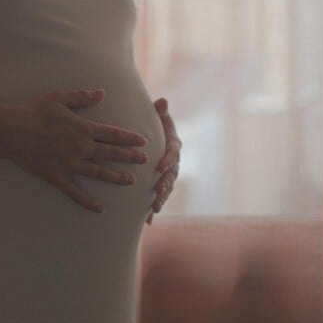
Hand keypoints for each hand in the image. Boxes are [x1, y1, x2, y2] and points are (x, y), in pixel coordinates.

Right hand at [0, 88, 149, 213]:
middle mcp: (80, 148)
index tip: (142, 141)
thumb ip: (82, 97)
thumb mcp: (59, 98)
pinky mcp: (57, 177)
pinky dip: (88, 202)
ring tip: (130, 181)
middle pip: (111, 154)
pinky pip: (76, 193)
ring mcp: (70, 165)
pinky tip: (100, 209)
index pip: (113, 134)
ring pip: (99, 173)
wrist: (11, 131)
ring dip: (117, 177)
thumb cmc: (34, 111)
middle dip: (129, 157)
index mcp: (83, 129)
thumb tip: (102, 93)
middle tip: (144, 161)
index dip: (129, 138)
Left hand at [146, 97, 181, 224]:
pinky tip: (148, 221)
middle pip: (172, 174)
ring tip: (154, 208)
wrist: (157, 135)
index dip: (168, 159)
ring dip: (161, 199)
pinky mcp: (161, 183)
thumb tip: (162, 101)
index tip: (160, 166)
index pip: (173, 152)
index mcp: (173, 145)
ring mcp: (169, 174)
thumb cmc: (156, 123)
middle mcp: (174, 161)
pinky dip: (153, 209)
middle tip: (157, 191)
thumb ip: (160, 110)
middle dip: (165, 184)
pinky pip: (159, 197)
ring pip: (167, 188)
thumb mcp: (159, 115)